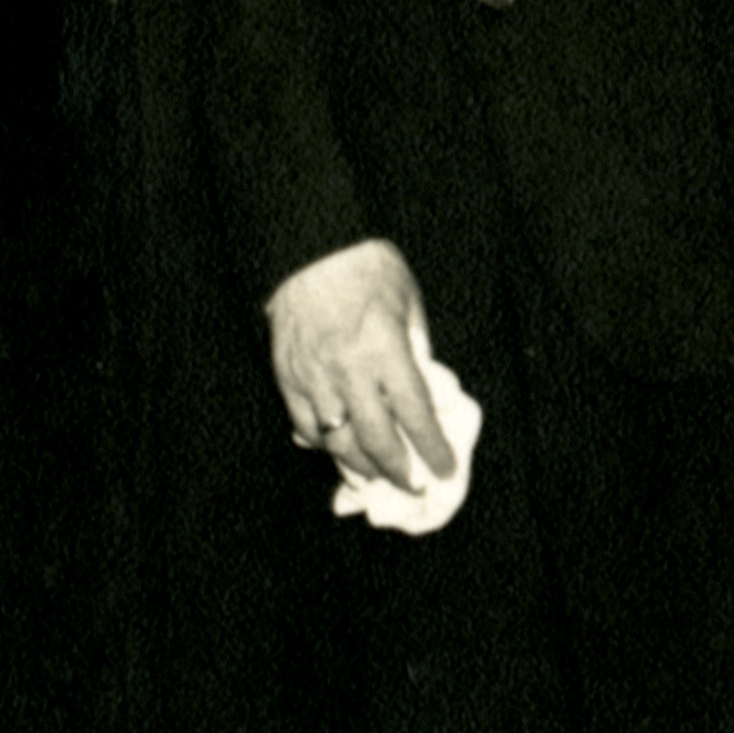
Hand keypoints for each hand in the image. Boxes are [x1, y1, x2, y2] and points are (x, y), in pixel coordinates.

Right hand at [265, 238, 455, 490]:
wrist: (309, 247)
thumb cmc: (367, 268)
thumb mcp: (407, 302)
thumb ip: (415, 348)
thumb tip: (424, 391)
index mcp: (385, 349)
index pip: (415, 414)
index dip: (432, 449)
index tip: (445, 470)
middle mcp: (349, 370)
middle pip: (377, 439)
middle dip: (400, 471)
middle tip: (414, 485)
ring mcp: (314, 376)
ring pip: (338, 440)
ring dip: (361, 466)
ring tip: (377, 477)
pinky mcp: (287, 375)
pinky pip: (305, 424)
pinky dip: (322, 442)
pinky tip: (336, 447)